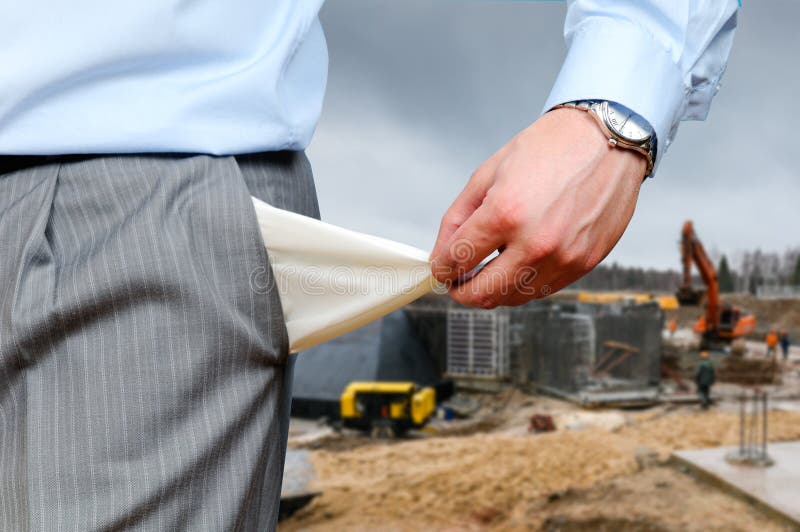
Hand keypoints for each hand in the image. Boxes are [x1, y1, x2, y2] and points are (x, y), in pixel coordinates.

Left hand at [430, 107, 645, 307]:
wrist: (607, 138)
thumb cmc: (550, 148)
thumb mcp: (488, 173)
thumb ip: (457, 219)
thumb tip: (441, 253)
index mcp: (506, 213)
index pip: (456, 261)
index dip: (440, 269)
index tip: (439, 268)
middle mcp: (536, 243)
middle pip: (482, 294)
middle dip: (460, 291)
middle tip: (456, 280)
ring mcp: (563, 258)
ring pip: (512, 298)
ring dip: (493, 289)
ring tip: (489, 266)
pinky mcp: (584, 264)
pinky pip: (542, 290)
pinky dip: (523, 282)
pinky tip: (520, 259)